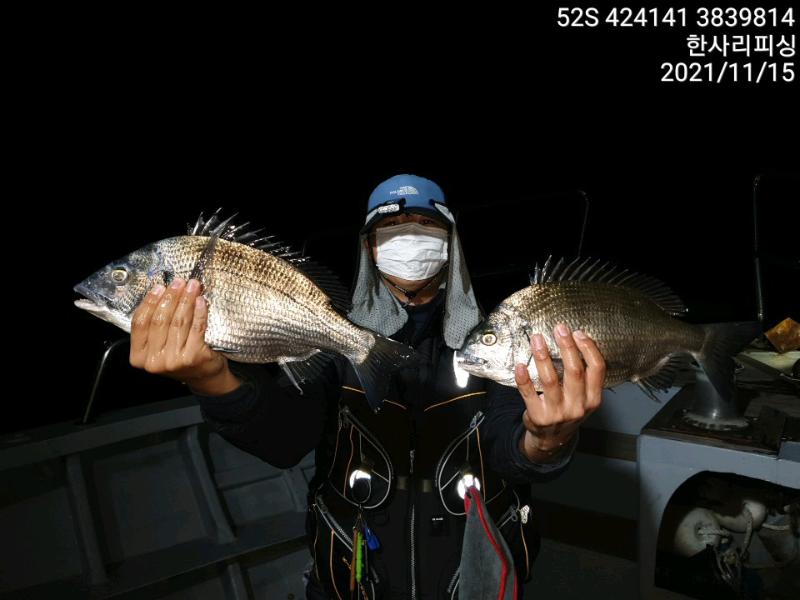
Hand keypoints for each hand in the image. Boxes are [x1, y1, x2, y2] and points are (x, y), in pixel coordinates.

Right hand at [129, 278, 240, 395]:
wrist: (204, 377)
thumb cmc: (181, 357)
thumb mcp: (159, 346)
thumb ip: (155, 327)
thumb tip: (163, 293)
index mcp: (139, 357)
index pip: (140, 324)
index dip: (149, 302)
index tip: (159, 287)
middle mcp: (154, 361)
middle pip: (160, 320)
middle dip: (170, 297)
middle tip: (179, 283)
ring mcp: (174, 360)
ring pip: (178, 322)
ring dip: (186, 300)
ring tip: (192, 287)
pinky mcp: (193, 356)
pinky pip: (196, 328)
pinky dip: (199, 312)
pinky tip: (201, 301)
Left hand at [515, 323, 605, 462]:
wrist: (552, 439)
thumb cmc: (568, 411)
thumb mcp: (584, 399)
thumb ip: (584, 377)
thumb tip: (575, 342)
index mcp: (592, 399)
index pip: (597, 369)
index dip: (589, 349)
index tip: (578, 333)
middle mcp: (577, 406)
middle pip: (574, 371)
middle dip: (567, 346)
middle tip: (559, 329)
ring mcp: (557, 412)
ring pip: (550, 379)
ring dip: (543, 356)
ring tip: (537, 339)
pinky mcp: (538, 416)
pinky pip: (529, 393)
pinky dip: (524, 378)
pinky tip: (520, 365)